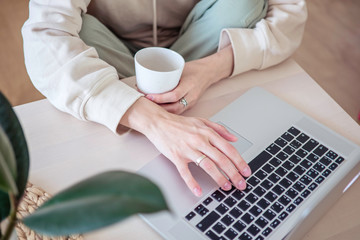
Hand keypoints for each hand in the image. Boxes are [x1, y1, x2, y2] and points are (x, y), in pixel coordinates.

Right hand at [120, 97, 250, 196]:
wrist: (158, 122)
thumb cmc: (180, 124)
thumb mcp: (202, 121)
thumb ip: (220, 129)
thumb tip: (234, 139)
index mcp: (207, 133)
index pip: (228, 149)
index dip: (239, 162)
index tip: (246, 171)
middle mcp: (199, 140)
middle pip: (221, 159)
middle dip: (234, 174)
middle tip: (240, 184)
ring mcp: (188, 149)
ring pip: (207, 166)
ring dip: (219, 178)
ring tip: (226, 187)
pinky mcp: (176, 157)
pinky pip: (185, 172)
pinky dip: (192, 183)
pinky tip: (198, 191)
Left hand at [145, 45, 233, 113]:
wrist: (208, 73)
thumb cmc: (194, 69)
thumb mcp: (180, 69)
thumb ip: (168, 77)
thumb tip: (148, 79)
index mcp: (189, 85)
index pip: (174, 95)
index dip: (160, 98)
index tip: (148, 96)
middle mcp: (191, 96)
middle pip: (174, 108)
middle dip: (158, 107)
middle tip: (145, 103)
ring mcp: (192, 102)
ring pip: (176, 112)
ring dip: (162, 112)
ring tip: (150, 107)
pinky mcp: (190, 105)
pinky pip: (178, 112)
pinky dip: (168, 112)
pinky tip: (159, 110)